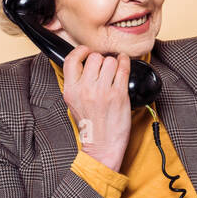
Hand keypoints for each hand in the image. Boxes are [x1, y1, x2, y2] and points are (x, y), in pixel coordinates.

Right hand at [62, 47, 131, 171]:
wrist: (102, 146)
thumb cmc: (91, 126)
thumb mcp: (73, 103)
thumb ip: (76, 84)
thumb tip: (83, 64)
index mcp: (71, 90)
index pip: (71, 59)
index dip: (81, 51)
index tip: (87, 51)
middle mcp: (85, 89)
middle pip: (94, 57)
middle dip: (101, 59)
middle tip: (104, 66)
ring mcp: (103, 91)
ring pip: (109, 61)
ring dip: (114, 62)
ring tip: (114, 69)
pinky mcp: (119, 95)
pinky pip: (123, 69)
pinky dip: (125, 62)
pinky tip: (124, 62)